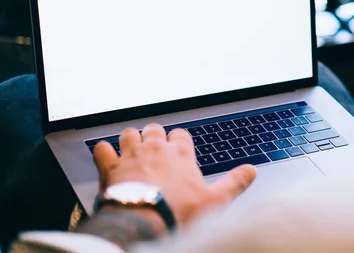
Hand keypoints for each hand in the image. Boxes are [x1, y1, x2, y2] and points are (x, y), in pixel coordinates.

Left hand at [93, 124, 256, 228]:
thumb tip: (251, 170)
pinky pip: (102, 148)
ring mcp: (131, 156)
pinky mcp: (110, 167)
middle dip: (155, 135)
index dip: (179, 140)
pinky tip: (106, 156)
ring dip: (130, 139)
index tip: (178, 147)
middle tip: (155, 146)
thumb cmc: (179, 212)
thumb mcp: (215, 200)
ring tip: (132, 147)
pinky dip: (103, 151)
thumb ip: (234, 182)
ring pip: (129, 134)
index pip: (181, 135)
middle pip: (154, 129)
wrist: (143, 223)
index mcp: (180, 154)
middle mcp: (156, 149)